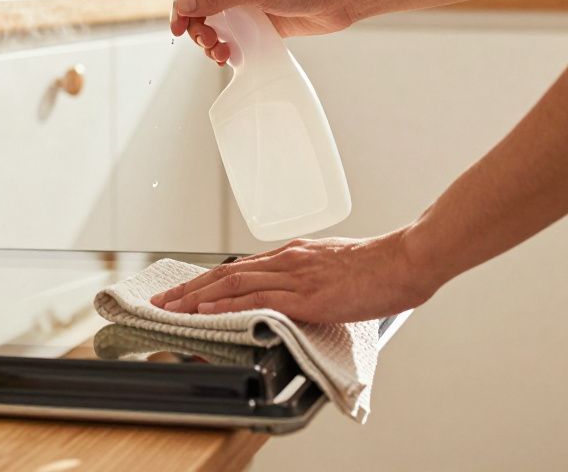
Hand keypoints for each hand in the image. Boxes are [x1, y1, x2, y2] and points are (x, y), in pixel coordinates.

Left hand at [149, 230, 436, 323]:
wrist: (405, 260)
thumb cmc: (379, 268)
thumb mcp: (335, 268)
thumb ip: (311, 279)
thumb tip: (297, 296)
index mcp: (293, 255)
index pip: (239, 267)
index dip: (208, 280)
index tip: (186, 290)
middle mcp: (286, 260)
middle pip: (226, 273)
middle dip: (189, 288)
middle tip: (162, 300)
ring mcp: (294, 276)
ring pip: (232, 284)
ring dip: (197, 297)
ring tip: (172, 308)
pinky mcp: (305, 295)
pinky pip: (257, 298)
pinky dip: (227, 305)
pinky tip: (207, 311)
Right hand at [170, 0, 359, 64]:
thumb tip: (185, 3)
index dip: (185, 8)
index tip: (178, 28)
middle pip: (205, 12)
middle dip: (200, 30)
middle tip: (208, 43)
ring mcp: (253, 10)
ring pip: (221, 29)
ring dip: (213, 43)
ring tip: (220, 54)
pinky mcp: (266, 28)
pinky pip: (239, 40)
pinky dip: (230, 50)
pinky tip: (229, 58)